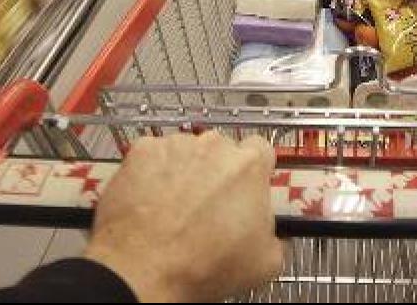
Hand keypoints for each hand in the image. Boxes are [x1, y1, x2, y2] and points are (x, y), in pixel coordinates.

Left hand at [84, 132, 284, 302]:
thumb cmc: (204, 266)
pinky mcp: (141, 151)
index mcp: (249, 165)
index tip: (246, 189)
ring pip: (186, 152)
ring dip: (184, 172)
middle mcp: (214, 145)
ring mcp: (175, 145)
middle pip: (221, 150)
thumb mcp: (265, 262)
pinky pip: (153, 156)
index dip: (254, 171)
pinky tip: (150, 202)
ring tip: (174, 209)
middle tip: (207, 207)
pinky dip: (152, 173)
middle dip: (217, 173)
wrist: (144, 271)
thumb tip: (267, 231)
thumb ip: (275, 233)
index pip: (261, 150)